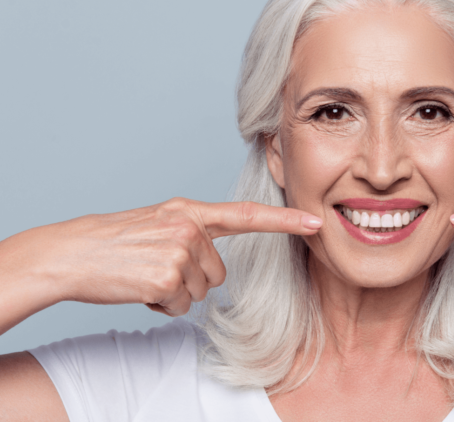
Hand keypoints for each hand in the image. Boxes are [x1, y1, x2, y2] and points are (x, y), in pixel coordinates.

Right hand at [4, 197, 322, 317]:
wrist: (73, 252)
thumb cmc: (116, 241)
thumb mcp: (160, 222)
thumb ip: (194, 231)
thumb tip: (216, 263)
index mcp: (190, 211)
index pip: (247, 215)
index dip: (285, 221)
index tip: (315, 223)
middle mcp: (190, 226)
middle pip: (219, 272)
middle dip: (192, 279)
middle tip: (156, 267)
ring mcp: (180, 251)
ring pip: (201, 291)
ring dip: (175, 293)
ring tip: (146, 274)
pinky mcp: (167, 277)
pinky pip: (181, 306)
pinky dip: (161, 305)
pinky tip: (140, 287)